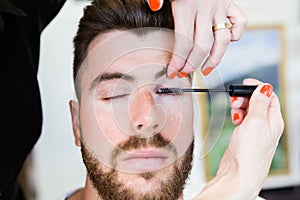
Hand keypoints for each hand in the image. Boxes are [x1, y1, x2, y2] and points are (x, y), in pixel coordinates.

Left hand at [146, 0, 246, 77]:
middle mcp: (205, 8)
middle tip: (184, 74)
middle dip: (192, 64)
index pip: (183, 42)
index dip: (178, 61)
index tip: (173, 72)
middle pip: (201, 46)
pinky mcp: (230, 2)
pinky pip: (240, 22)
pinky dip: (236, 34)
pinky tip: (226, 42)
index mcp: (186, 6)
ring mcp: (220, 6)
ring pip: (222, 40)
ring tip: (206, 70)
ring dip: (215, 59)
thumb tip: (154, 6)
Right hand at [194, 78, 283, 198]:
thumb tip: (264, 87)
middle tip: (236, 100)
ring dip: (240, 106)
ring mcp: (255, 130)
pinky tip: (234, 120)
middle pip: (258, 101)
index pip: (270, 96)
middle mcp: (266, 124)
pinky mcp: (245, 135)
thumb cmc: (250, 152)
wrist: (238, 172)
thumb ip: (259, 103)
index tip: (245, 83)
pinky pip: (242, 119)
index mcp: (274, 120)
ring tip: (235, 112)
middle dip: (246, 97)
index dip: (257, 88)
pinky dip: (237, 116)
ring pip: (249, 109)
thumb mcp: (256, 121)